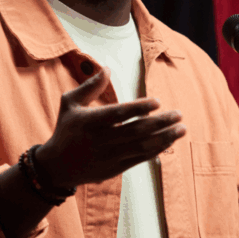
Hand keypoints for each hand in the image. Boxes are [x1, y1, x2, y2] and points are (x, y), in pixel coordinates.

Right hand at [35, 69, 184, 188]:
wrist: (57, 167)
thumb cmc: (66, 129)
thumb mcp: (70, 103)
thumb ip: (90, 87)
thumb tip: (108, 68)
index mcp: (89, 122)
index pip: (118, 114)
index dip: (139, 108)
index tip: (157, 101)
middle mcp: (100, 140)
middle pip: (135, 131)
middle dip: (160, 123)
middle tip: (179, 114)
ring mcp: (109, 157)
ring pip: (142, 147)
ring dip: (164, 138)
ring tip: (181, 128)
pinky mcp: (115, 169)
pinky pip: (140, 159)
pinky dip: (157, 150)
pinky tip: (169, 140)